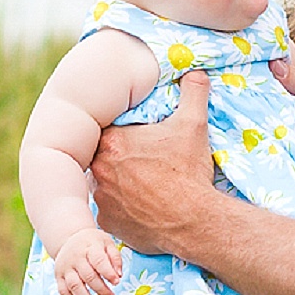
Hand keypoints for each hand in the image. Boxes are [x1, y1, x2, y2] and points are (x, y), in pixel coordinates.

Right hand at [51, 227, 122, 294]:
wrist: (69, 238)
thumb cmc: (92, 243)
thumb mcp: (107, 243)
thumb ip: (115, 257)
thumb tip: (118, 275)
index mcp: (90, 247)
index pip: (99, 261)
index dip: (108, 273)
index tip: (117, 282)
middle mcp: (76, 257)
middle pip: (88, 276)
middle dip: (100, 289)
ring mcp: (65, 267)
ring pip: (74, 286)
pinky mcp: (59, 276)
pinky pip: (63, 291)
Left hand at [94, 71, 216, 256]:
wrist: (193, 221)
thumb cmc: (189, 172)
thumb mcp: (194, 125)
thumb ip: (192, 93)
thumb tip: (196, 72)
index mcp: (112, 142)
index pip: (108, 131)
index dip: (124, 135)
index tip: (140, 141)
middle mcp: (99, 169)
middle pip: (104, 157)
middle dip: (120, 159)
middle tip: (143, 163)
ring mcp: (101, 198)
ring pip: (105, 184)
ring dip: (119, 183)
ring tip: (144, 185)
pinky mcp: (107, 222)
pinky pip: (110, 211)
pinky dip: (122, 208)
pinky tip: (142, 206)